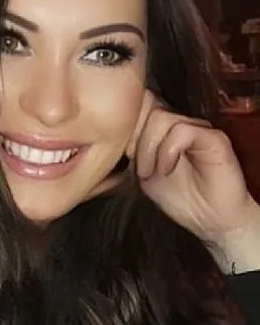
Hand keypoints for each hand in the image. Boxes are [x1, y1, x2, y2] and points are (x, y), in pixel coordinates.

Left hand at [127, 91, 258, 246]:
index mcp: (162, 129)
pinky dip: (168, 151)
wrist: (212, 220)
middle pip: (146, 104)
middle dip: (133, 135)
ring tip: (149, 172)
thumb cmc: (181, 200)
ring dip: (148, 148)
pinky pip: (182, 130)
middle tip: (133, 163)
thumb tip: (110, 141)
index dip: (125, 126)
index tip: (123, 155)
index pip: (138, 105)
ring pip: (161, 117)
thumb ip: (131, 153)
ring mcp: (197, 127)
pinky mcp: (213, 137)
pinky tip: (166, 170)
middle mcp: (180, 122)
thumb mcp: (143, 175)